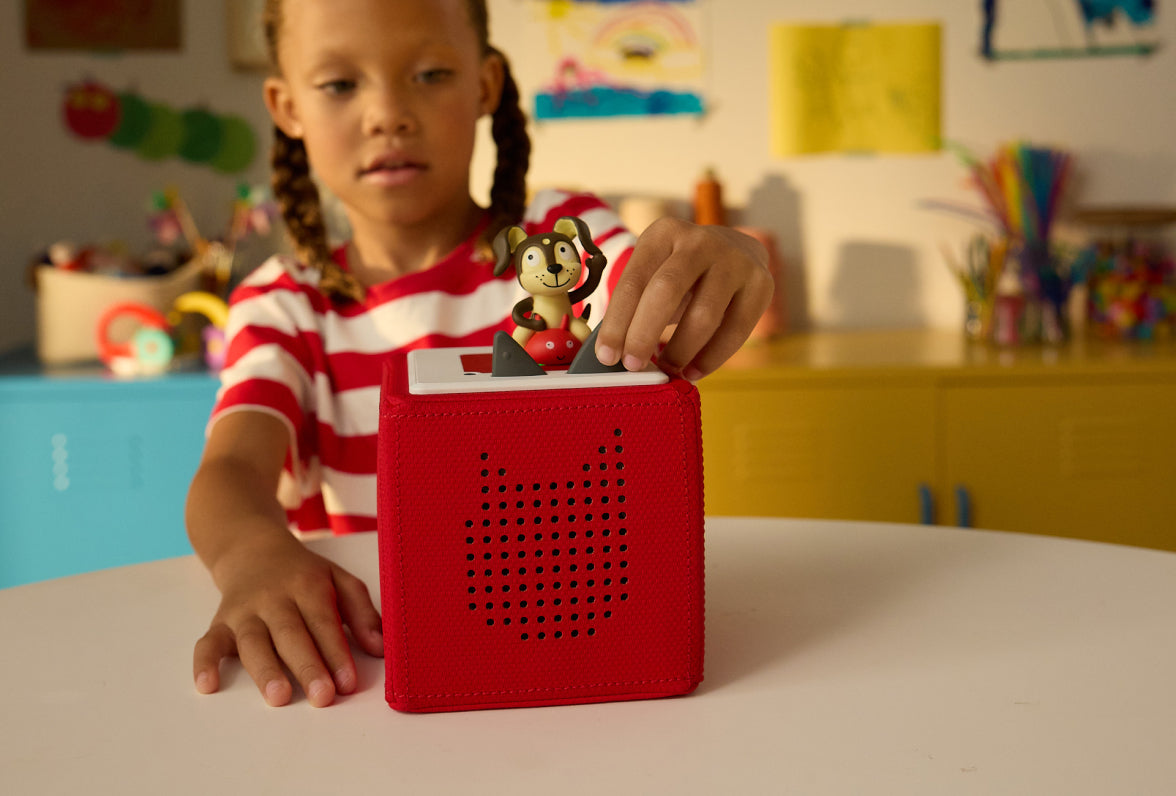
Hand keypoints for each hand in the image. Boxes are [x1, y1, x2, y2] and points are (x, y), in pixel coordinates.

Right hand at [193, 535, 383, 706]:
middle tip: (322, 696)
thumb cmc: (303, 573)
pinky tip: (208, 684)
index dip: (337, 653)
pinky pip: (208, 641)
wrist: (253, 548)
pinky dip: (204, 662)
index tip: (348, 683)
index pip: (324, 622)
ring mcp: (245, 610)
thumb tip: (380, 648)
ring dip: (265, 669)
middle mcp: (274, 597)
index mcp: (308, 585)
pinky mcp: (220, 621)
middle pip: (291, 633)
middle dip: (307, 666)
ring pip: (253, 640)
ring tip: (279, 696)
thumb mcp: (338, 580)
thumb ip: (361, 612)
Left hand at [594, 217, 772, 379]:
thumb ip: (634, 306)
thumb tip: (612, 356)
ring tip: (668, 370)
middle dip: (644, 333)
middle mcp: (700, 241)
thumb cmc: (682, 275)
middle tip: (633, 366)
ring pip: (704, 314)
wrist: (735, 251)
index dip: (618, 322)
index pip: (634, 281)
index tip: (607, 356)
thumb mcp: (654, 272)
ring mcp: (735, 260)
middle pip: (666, 290)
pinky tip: (694, 372)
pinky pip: (736, 330)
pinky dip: (712, 358)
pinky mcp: (761, 283)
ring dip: (681, 350)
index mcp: (664, 233)